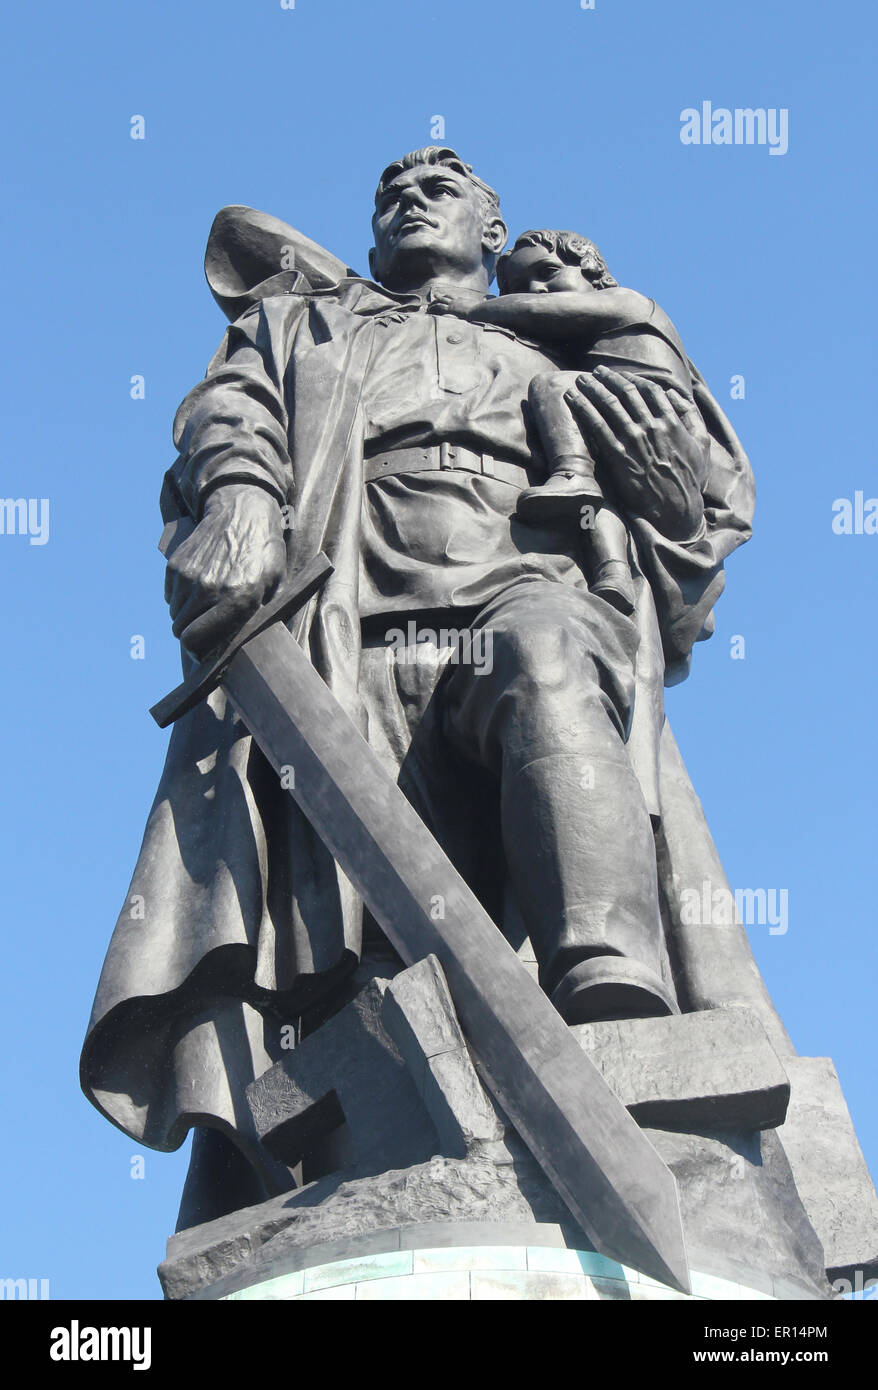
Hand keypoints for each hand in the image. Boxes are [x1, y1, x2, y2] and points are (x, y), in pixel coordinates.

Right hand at [164, 484, 286, 658]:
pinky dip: (181, 598)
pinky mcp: (176, 566)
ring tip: (208, 603)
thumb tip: (241, 646)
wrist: (242, 510)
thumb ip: (259, 617)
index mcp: (238, 599)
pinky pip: (170, 597)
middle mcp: (209, 589)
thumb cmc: (264, 552)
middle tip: (207, 628)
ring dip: (188, 616)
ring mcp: (189, 576)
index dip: (198, 653)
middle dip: (193, 635)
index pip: (196, 641)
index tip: (204, 653)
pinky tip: (200, 585)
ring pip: (175, 615)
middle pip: (182, 632)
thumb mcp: (276, 586)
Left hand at [427, 288, 482, 317]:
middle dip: (438, 297)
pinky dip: (433, 308)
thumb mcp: (480, 306)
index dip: (447, 296)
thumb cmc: (481, 310)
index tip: (443, 296)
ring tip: (428, 307)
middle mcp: (457, 300)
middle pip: (445, 297)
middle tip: (434, 297)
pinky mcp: (450, 309)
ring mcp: (453, 304)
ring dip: (433, 304)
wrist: (478, 310)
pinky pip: (439, 307)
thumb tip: (486, 302)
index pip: (453, 297)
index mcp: (463, 300)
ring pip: (440, 301)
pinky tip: (429, 310)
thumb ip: (481, 303)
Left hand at [568, 367, 708, 540]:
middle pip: (626, 393)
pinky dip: (583, 408)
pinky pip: (597, 426)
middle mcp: (651, 426)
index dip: (632, 379)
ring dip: (594, 389)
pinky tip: (573, 399)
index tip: (620, 376)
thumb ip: (691, 416)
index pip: (649, 390)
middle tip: (596, 373)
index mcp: (671, 421)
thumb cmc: (689, 479)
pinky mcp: (618, 455)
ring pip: (610, 404)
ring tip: (581, 381)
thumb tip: (675, 394)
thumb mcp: (702, 445)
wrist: (675, 508)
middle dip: (609, 379)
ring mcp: (634, 440)